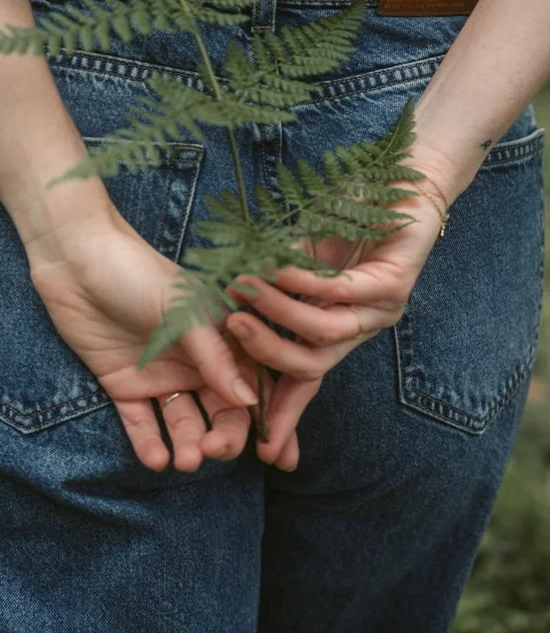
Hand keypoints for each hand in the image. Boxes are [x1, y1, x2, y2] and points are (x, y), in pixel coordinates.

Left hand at [24, 205, 300, 471]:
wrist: (77, 261)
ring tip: (184, 461)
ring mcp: (160, 374)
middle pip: (221, 411)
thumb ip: (215, 356)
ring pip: (184, 422)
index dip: (264, 417)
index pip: (251, 383)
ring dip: (188, 444)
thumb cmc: (138, 272)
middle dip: (224, 436)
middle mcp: (196, 360)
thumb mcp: (184, 312)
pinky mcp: (124, 384)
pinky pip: (142, 422)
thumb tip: (248, 400)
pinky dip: (150, 443)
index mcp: (221, 337)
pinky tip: (156, 459)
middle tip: (212, 450)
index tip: (271, 450)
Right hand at [225, 169, 448, 462]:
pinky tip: (279, 268)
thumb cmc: (348, 219)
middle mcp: (363, 326)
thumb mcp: (299, 255)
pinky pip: (341, 294)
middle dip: (266, 352)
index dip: (285, 415)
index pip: (307, 379)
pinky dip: (304, 283)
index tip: (262, 449)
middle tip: (231, 327)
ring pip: (324, 333)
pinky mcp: (395, 282)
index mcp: (340, 327)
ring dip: (279, 313)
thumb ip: (273, 281)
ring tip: (246, 289)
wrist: (403, 183)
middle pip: (311, 364)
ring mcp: (381, 308)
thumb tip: (228, 298)